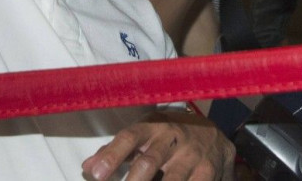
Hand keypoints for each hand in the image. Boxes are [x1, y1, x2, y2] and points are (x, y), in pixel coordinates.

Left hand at [82, 111, 235, 179]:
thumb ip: (116, 151)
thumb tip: (87, 167)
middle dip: (134, 180)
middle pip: (150, 160)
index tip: (95, 175)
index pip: (129, 137)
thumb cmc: (169, 136)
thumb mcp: (145, 135)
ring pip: (173, 179)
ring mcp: (191, 155)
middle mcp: (172, 137)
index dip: (112, 155)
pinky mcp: (207, 170)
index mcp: (152, 126)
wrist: (213, 133)